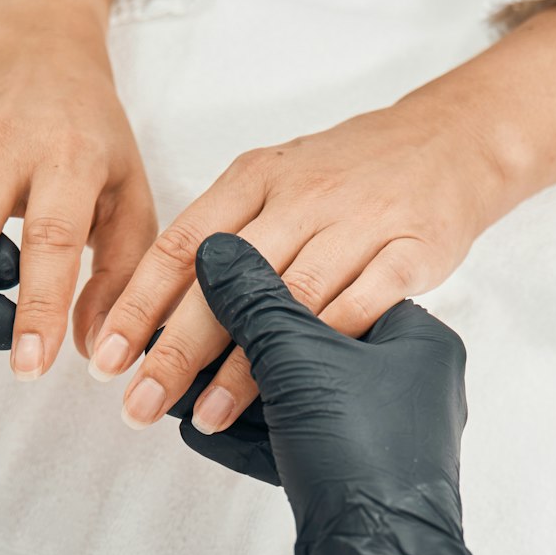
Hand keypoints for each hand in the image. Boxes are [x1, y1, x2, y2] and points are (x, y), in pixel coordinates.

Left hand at [92, 100, 499, 432]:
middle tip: (138, 403)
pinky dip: (326, 347)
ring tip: (206, 414)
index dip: (138, 304)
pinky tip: (298, 387)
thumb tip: (154, 317)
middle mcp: (302, 196)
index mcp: (256, 179)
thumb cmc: (349, 175)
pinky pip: (364, 303)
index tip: (104, 358)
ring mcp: (360, 221)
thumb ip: (222, 240)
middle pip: (227, 280)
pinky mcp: (412, 248)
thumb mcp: (275, 184)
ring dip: (246, 365)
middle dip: (175, 348)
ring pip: (291, 299)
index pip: (182, 244)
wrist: (451, 140)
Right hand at [188, 233, 498, 554]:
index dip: (266, 287)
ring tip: (178, 387)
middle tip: (183, 341)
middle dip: (239, 348)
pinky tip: (198, 428)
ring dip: (234, 394)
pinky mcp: (355, 482)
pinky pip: (296, 443)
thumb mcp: (299, 360)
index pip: (334, 286)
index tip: (211, 286)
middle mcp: (409, 385)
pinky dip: (249, 436)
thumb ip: (254, 300)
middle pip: (310, 344)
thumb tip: (215, 247)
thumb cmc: (360, 456)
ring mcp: (384, 437)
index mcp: (417, 340)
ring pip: (298, 398)